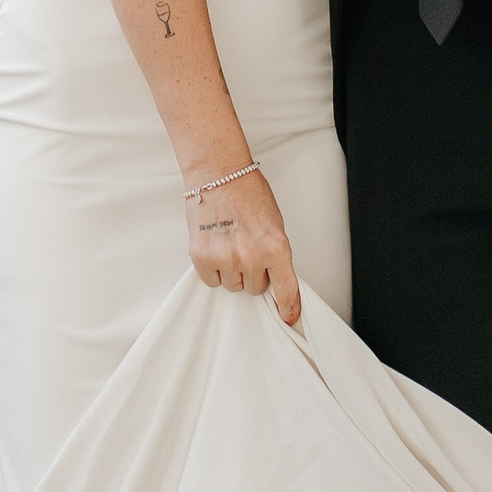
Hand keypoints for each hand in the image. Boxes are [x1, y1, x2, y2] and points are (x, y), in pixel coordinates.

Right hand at [186, 168, 301, 327]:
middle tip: (247, 249)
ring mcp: (225, 258)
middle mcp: (251, 257)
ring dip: (233, 271)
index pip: (286, 289)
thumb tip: (273, 278)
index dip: (289, 307)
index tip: (289, 317)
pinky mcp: (202, 257)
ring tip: (230, 243)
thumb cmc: (247, 192)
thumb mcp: (274, 224)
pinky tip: (215, 246)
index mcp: (276, 247)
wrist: (218, 174)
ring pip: (233, 285)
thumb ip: (275, 253)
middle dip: (254, 274)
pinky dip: (213, 269)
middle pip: (256, 288)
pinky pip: (212, 280)